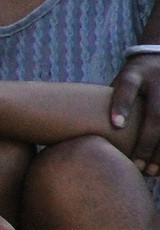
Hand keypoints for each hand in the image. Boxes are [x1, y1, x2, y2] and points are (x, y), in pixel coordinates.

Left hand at [109, 53, 159, 174]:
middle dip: (145, 141)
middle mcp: (156, 80)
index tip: (116, 126)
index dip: (122, 106)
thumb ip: (107, 101)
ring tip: (150, 171)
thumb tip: (78, 129)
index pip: (127, 87)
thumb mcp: (118, 81)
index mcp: (134, 74)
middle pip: (155, 113)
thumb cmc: (130, 79)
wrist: (158, 58)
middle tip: (136, 165)